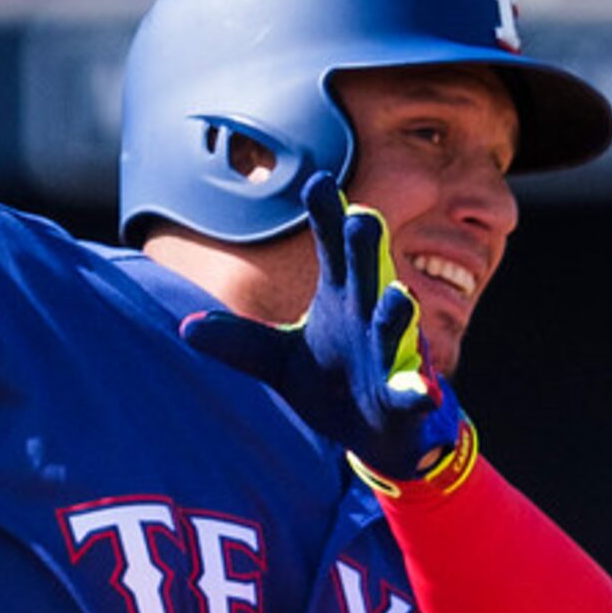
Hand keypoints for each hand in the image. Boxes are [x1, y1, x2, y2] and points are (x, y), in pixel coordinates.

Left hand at [180, 171, 471, 481]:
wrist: (366, 431)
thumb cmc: (326, 380)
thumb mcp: (275, 358)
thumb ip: (238, 341)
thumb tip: (186, 326)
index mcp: (340, 298)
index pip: (331, 250)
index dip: (326, 217)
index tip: (317, 181)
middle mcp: (367, 316)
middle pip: (365, 275)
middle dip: (366, 248)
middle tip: (362, 217)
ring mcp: (388, 354)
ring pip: (393, 327)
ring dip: (396, 311)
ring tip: (397, 294)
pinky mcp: (400, 396)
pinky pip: (411, 391)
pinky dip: (418, 390)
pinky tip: (425, 389)